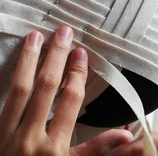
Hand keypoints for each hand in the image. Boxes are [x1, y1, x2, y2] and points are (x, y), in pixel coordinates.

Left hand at [0, 26, 87, 155]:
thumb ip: (96, 149)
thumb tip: (125, 133)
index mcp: (54, 148)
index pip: (70, 100)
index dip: (77, 74)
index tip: (80, 54)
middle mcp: (31, 137)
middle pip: (46, 87)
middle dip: (56, 56)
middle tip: (63, 32)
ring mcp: (8, 132)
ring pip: (21, 87)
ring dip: (29, 59)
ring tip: (36, 36)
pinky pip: (5, 96)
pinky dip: (13, 75)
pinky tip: (19, 59)